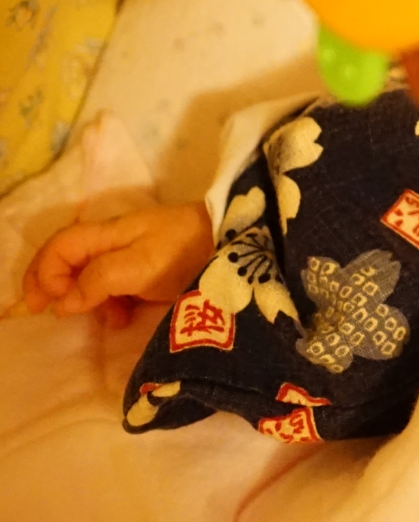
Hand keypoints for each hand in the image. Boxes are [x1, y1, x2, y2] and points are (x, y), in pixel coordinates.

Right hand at [15, 202, 214, 329]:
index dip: (43, 273)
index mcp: (111, 232)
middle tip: (55, 314)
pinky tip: (123, 318)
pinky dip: (115, 303)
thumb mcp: (139, 265)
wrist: (240, 243)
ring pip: (96, 276)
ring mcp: (139, 253)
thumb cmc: (188, 250)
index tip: (44, 306)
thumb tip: (63, 302)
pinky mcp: (155, 270)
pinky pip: (121, 286)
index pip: (61, 246)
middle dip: (58, 286)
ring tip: (104, 320)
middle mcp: (120, 240)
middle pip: (73, 260)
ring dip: (90, 299)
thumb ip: (98, 279)